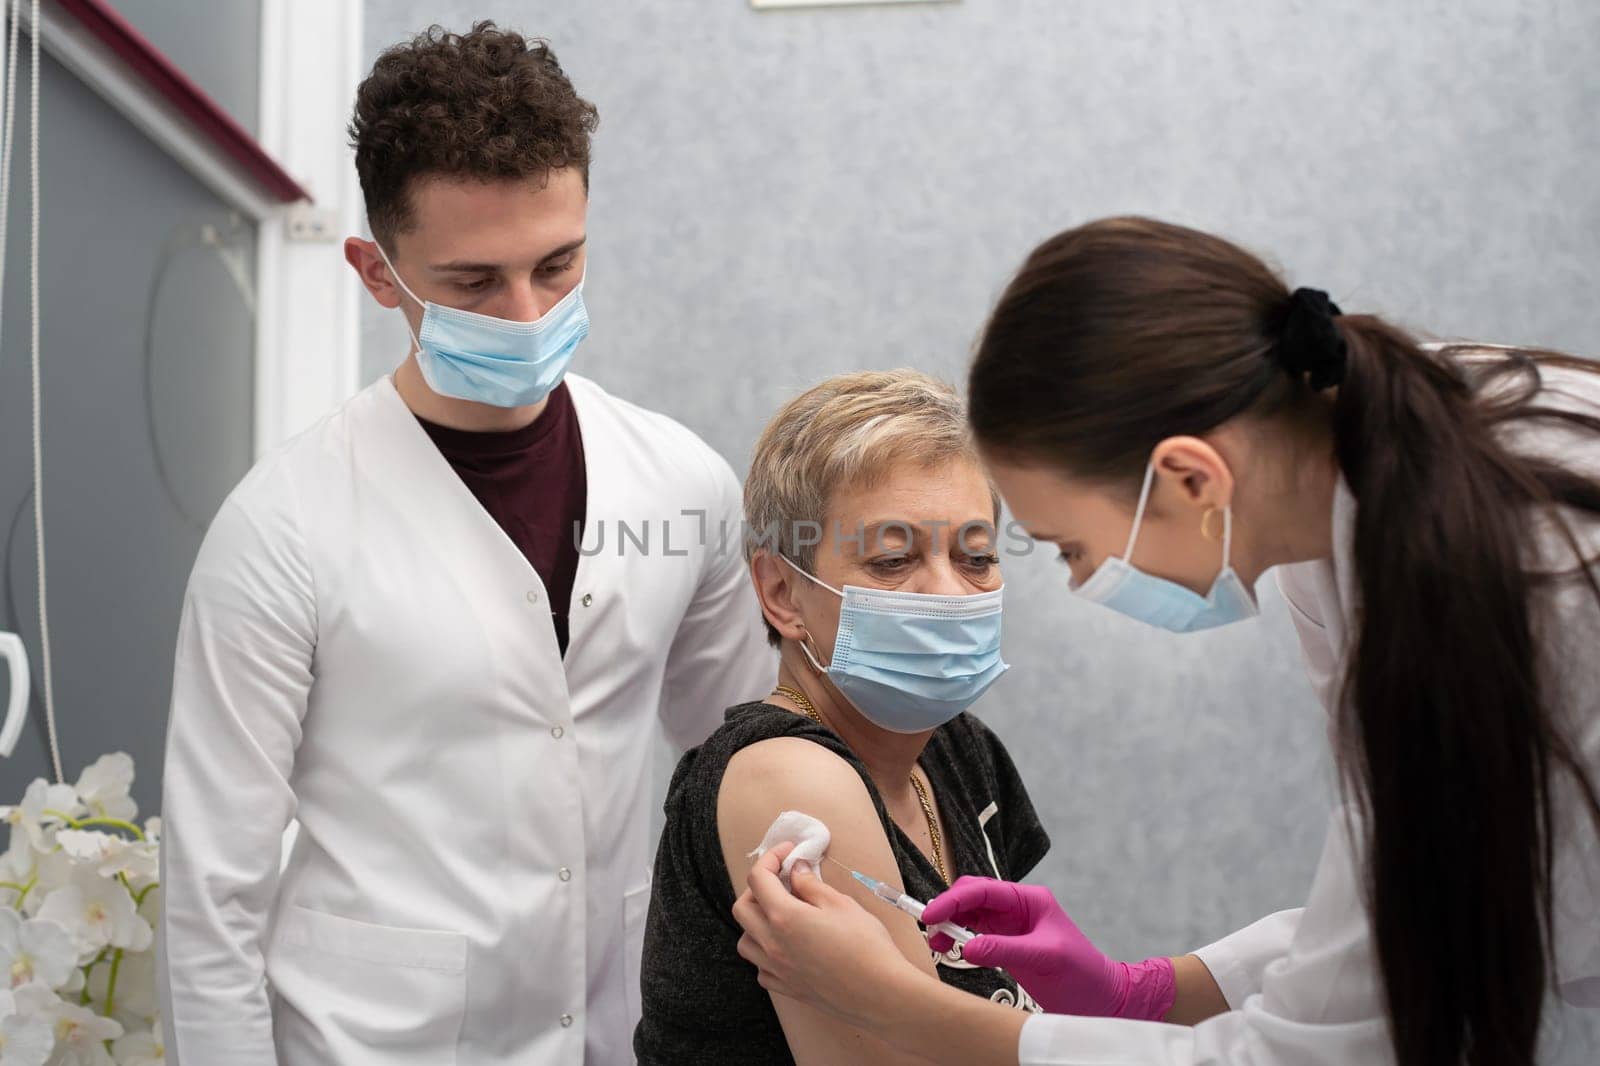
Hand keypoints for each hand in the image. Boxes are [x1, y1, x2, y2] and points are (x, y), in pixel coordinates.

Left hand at [733, 842, 932, 1027]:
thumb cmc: (866, 946)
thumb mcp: (841, 904)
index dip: (770, 858)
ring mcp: (777, 970)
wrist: (880, 993)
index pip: (758, 879)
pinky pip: (760, 968)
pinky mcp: (787, 988)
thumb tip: (795, 869)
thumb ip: (811, 885)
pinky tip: (786, 947)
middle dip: (758, 888)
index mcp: (784, 918)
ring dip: (755, 922)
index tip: (787, 852)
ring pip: (745, 941)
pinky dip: (765, 953)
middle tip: (782, 881)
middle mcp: (772, 945)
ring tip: (781, 915)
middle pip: (742, 909)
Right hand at [923, 876, 1174, 1019]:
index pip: (984, 891)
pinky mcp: (1005, 944)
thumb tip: (967, 947)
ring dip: (950, 924)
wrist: (1099, 998)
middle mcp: (1017, 907)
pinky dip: (958, 939)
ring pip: (969, 914)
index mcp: (1029, 899)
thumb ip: (1005, 949)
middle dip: (948, 908)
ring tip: (936, 942)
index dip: (954, 900)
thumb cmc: (1082, 974)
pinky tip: (950, 949)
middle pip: (972, 897)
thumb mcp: (1044, 958)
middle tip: (930, 927)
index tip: (932, 914)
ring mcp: (1009, 926)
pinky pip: (974, 934)